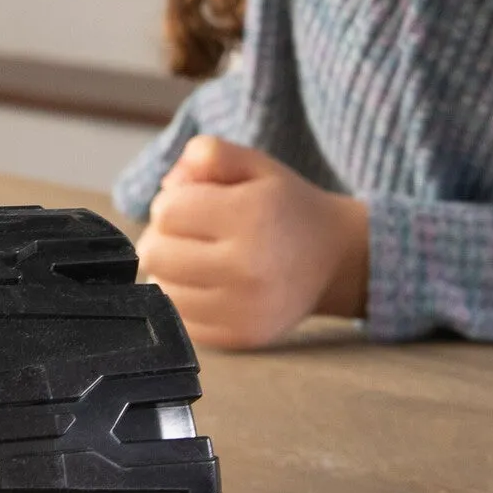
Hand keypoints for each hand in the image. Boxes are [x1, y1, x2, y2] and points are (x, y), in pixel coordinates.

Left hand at [137, 135, 368, 349]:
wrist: (336, 260)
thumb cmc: (286, 207)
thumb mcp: (255, 164)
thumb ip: (208, 153)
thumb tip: (168, 185)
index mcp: (251, 217)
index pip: (167, 213)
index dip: (172, 202)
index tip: (194, 203)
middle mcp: (247, 269)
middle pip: (156, 254)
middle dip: (163, 236)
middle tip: (189, 232)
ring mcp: (243, 311)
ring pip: (162, 289)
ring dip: (170, 270)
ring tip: (199, 257)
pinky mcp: (239, 338)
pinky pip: (180, 319)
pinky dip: (185, 299)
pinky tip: (209, 284)